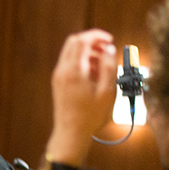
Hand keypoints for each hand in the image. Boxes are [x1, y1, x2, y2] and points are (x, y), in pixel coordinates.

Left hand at [50, 30, 118, 146]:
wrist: (71, 133)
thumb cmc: (90, 116)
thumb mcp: (107, 91)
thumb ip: (109, 67)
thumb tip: (109, 49)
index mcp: (73, 71)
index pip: (81, 40)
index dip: (96, 36)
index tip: (109, 40)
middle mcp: (62, 71)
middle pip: (74, 43)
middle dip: (92, 42)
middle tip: (107, 50)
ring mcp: (58, 76)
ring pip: (71, 53)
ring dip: (88, 53)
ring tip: (104, 66)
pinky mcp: (59, 82)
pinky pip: (70, 64)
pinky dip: (82, 62)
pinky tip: (95, 74)